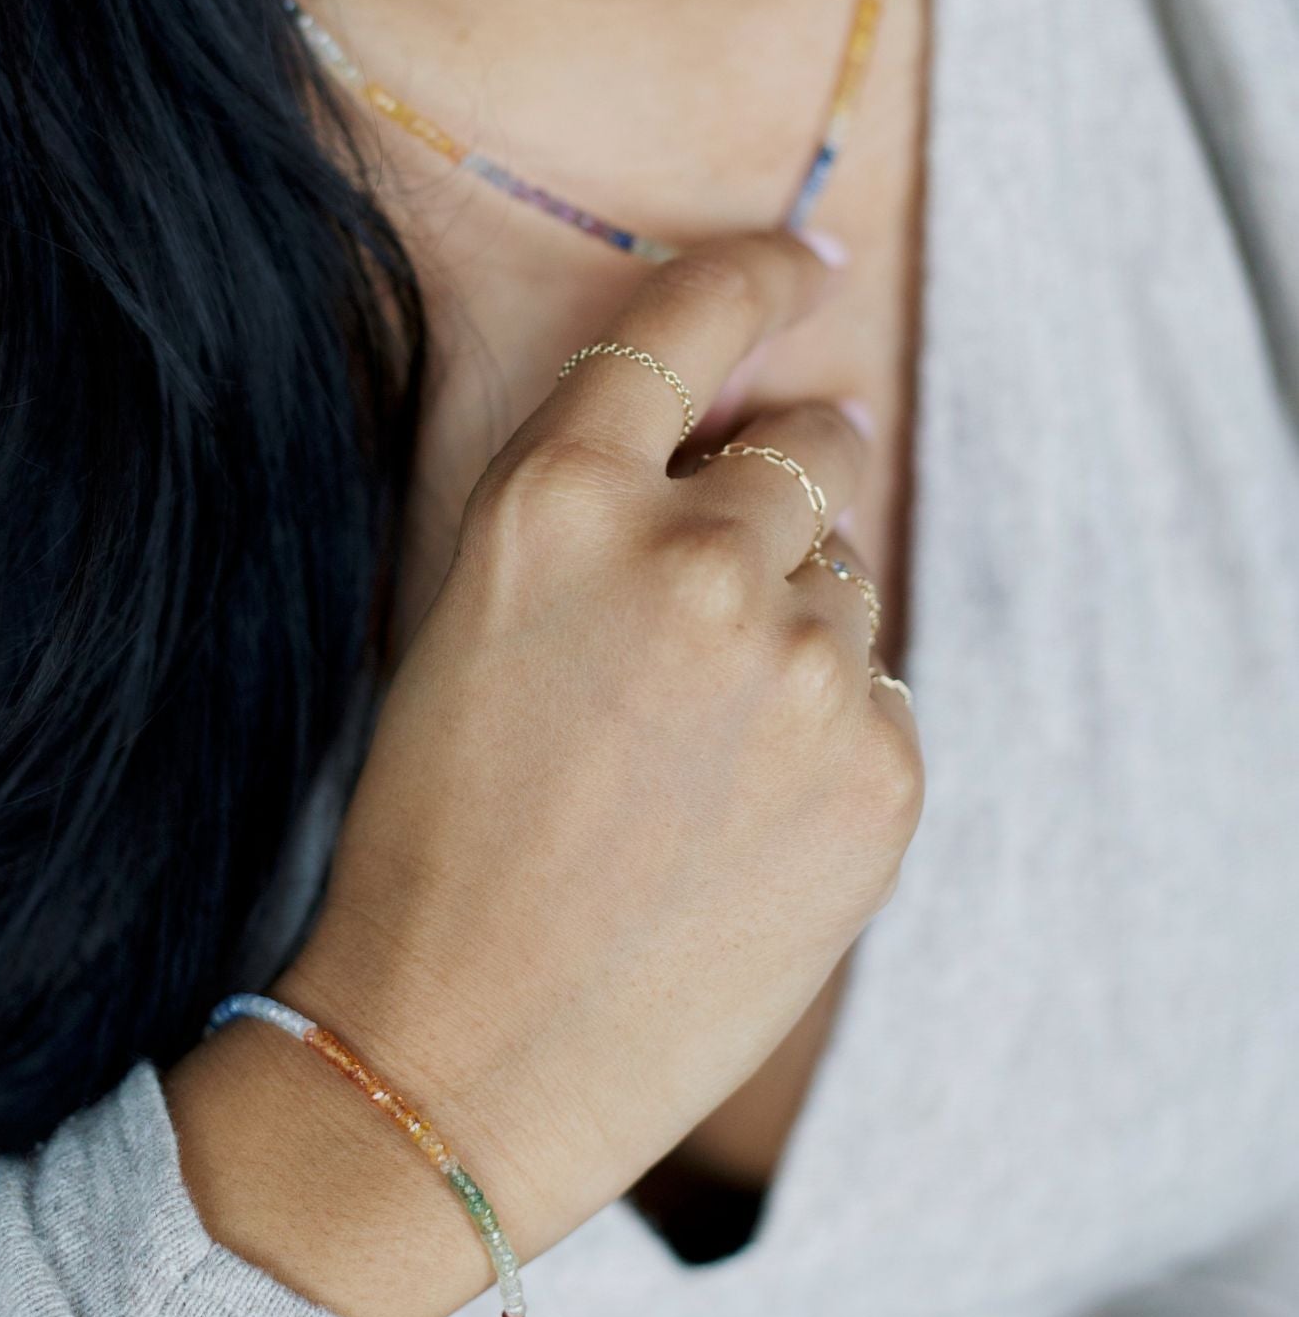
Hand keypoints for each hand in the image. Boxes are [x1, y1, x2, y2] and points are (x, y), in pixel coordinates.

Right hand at [286, 229, 922, 1257]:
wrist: (457, 1055)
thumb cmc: (434, 847)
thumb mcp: (473, 633)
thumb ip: (600, 524)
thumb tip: (754, 466)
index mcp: (555, 504)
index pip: (691, 321)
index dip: (760, 274)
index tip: (808, 260)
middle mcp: (691, 556)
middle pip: (817, 451)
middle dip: (787, 492)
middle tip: (730, 590)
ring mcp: (799, 666)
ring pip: (853, 584)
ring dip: (796, 633)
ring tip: (698, 760)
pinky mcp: (879, 775)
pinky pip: (883, 701)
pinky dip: (831, 738)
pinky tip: (742, 828)